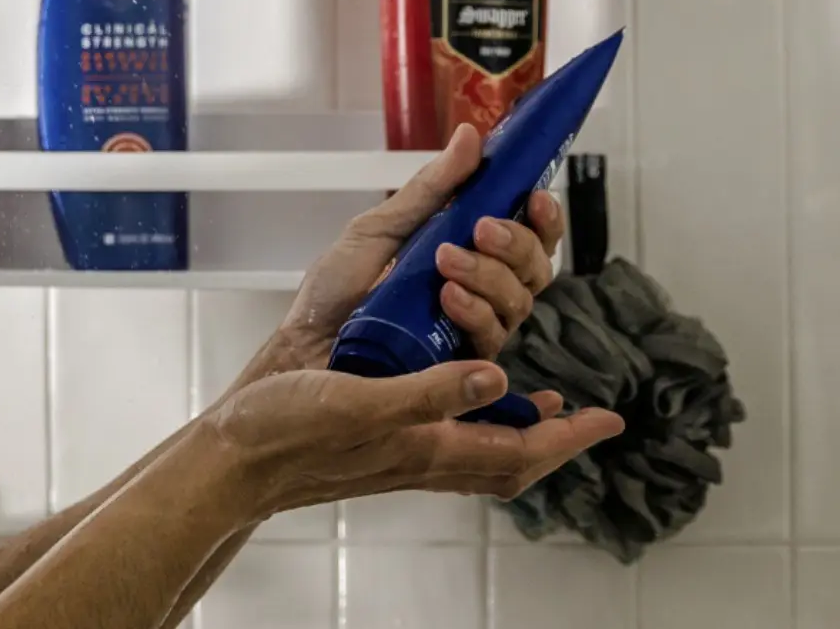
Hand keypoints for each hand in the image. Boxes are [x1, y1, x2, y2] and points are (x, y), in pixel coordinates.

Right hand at [196, 360, 623, 518]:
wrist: (233, 459)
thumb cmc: (284, 432)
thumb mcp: (359, 402)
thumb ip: (430, 392)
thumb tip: (497, 378)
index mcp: (424, 448)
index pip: (519, 452)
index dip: (569, 438)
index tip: (607, 418)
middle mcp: (420, 456)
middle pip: (510, 461)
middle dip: (554, 443)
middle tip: (584, 418)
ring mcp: (399, 454)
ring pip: (479, 453)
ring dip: (516, 432)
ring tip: (540, 406)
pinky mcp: (376, 442)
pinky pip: (445, 439)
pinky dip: (471, 419)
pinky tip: (461, 393)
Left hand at [230, 124, 565, 393]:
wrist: (304, 342)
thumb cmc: (337, 290)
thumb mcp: (381, 226)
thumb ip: (432, 187)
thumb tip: (470, 136)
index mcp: (468, 253)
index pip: (529, 237)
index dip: (543, 218)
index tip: (535, 197)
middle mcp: (480, 291)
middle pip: (535, 268)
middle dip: (516, 243)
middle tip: (481, 229)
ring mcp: (473, 328)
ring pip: (518, 301)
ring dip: (489, 274)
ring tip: (446, 259)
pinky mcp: (459, 364)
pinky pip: (491, 338)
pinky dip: (474, 312)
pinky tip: (449, 297)